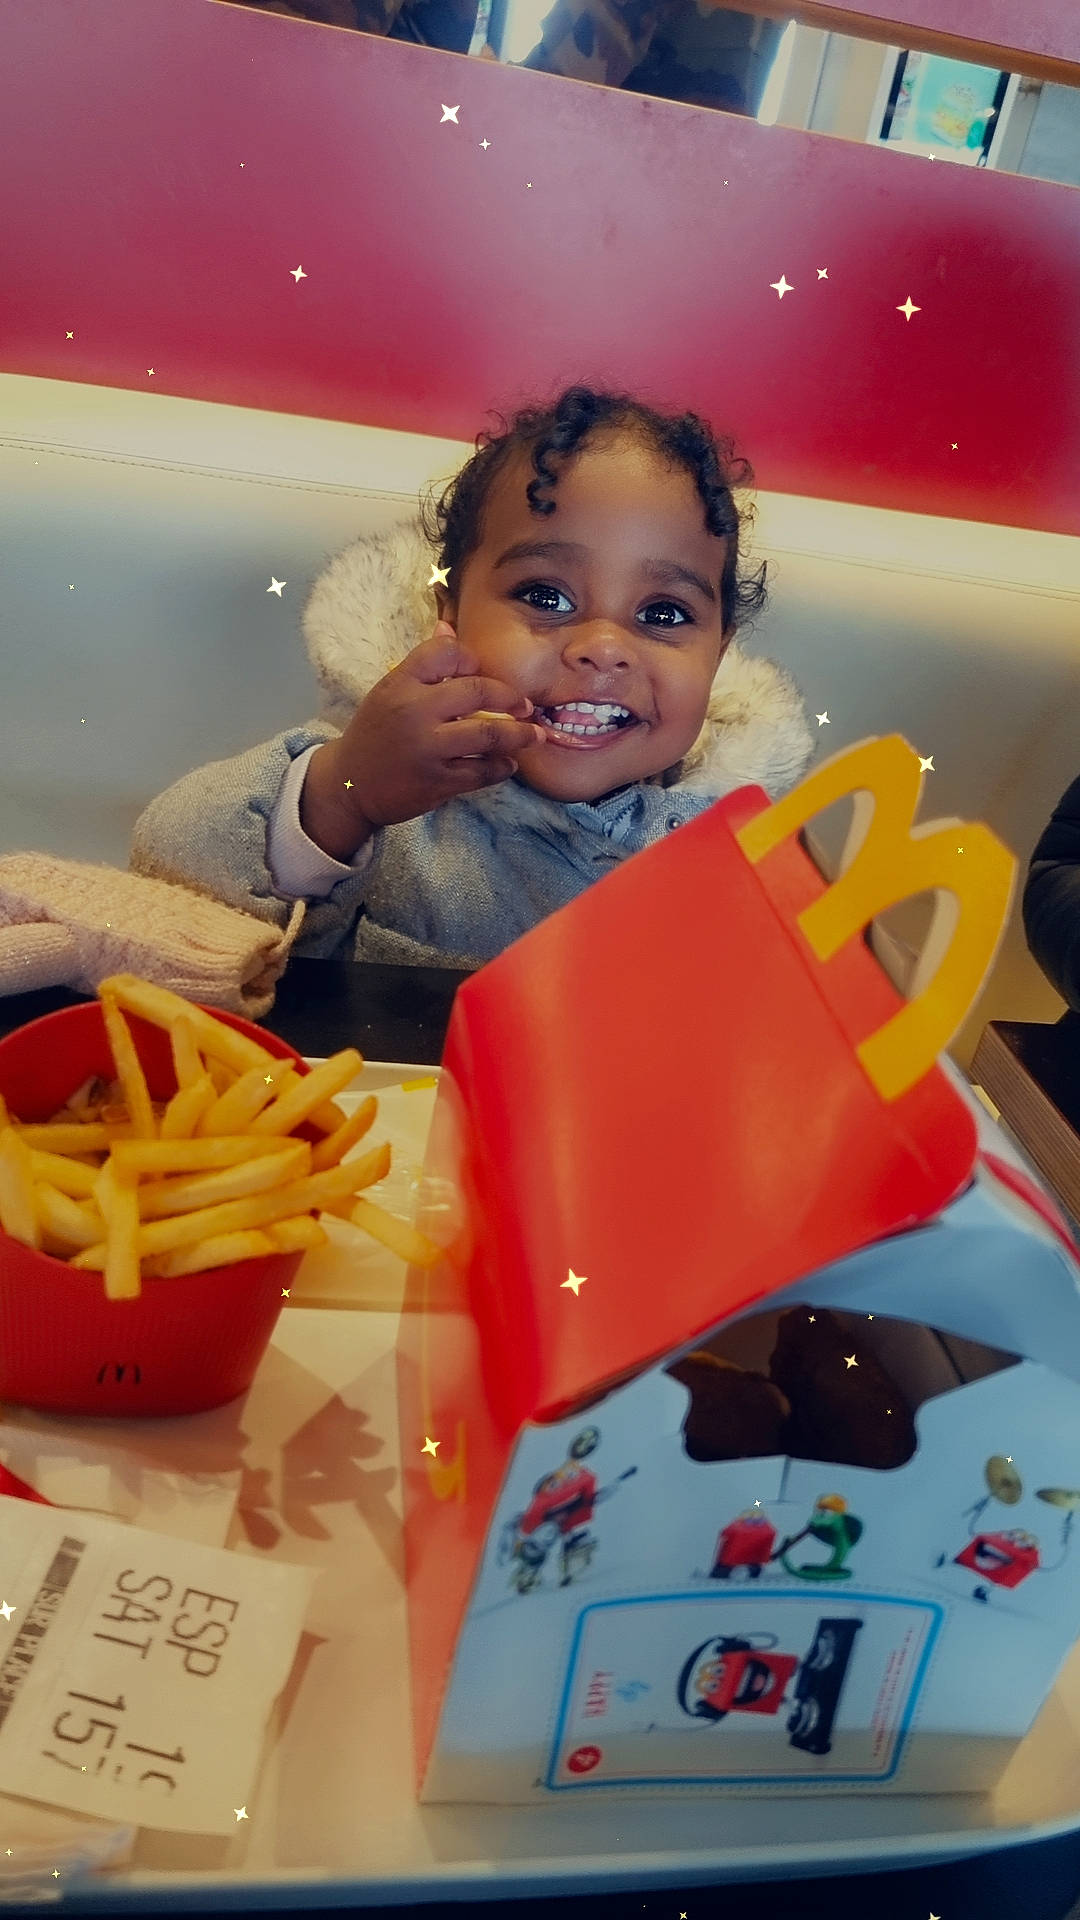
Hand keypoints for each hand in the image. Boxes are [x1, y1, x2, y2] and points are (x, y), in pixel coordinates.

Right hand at [300, 624, 543, 858]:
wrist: (349, 785)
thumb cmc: (376, 734)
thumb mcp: (390, 691)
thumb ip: (424, 664)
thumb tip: (448, 625)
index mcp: (401, 682)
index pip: (447, 652)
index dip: (472, 660)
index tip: (482, 673)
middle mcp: (414, 711)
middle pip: (478, 691)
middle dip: (510, 698)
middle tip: (526, 706)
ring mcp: (427, 748)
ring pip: (488, 734)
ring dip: (519, 735)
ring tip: (533, 735)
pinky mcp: (437, 781)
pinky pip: (482, 771)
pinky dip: (502, 767)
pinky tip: (507, 763)